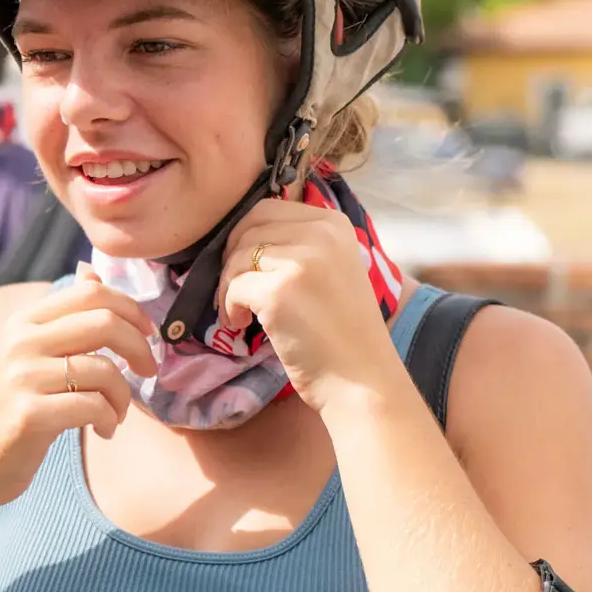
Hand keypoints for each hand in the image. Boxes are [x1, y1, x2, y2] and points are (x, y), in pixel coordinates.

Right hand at [0, 271, 158, 520]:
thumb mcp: (23, 356)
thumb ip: (57, 318)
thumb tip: (90, 272)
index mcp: (21, 324)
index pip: (89, 292)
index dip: (130, 307)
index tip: (146, 333)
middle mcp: (20, 343)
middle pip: (104, 321)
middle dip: (139, 346)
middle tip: (148, 371)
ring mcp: (22, 377)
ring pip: (104, 370)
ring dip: (123, 396)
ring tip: (115, 415)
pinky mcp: (29, 415)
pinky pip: (94, 406)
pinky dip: (110, 419)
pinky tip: (103, 431)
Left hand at [214, 198, 398, 408]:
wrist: (363, 381)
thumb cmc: (344, 332)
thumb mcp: (333, 270)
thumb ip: (301, 246)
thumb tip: (245, 236)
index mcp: (333, 224)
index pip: (267, 209)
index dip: (245, 237)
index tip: (246, 267)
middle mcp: (320, 234)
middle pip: (248, 228)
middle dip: (232, 258)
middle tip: (236, 289)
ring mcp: (300, 262)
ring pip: (237, 256)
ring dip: (228, 286)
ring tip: (240, 313)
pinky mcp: (279, 292)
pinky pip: (234, 288)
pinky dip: (229, 308)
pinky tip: (241, 325)